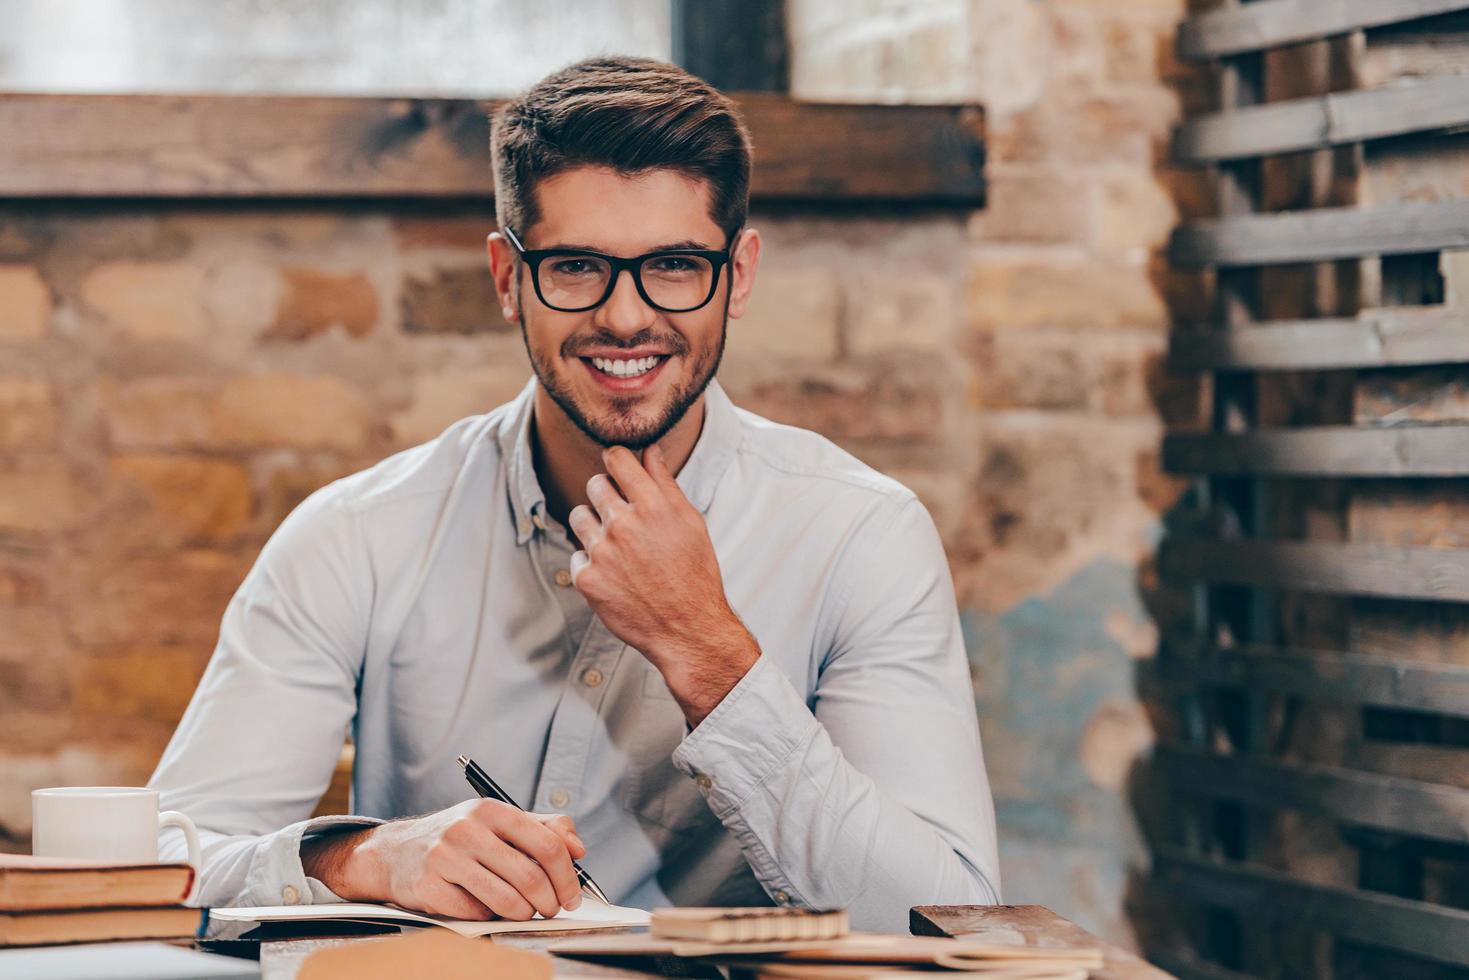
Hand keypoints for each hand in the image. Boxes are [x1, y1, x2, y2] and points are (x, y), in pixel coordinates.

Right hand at [303, 800, 586, 920]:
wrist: (396, 852)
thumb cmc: (457, 839)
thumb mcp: (498, 822)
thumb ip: (543, 828)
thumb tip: (577, 847)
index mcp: (491, 810)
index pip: (547, 845)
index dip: (567, 876)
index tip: (572, 895)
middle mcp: (468, 828)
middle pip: (530, 876)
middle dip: (549, 902)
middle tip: (551, 910)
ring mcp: (445, 857)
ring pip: (506, 899)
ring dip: (523, 914)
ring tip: (523, 912)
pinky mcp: (428, 885)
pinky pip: (475, 913)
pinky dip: (488, 916)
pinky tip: (484, 906)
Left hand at [568, 445, 759, 724]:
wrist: (687, 628)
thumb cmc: (694, 573)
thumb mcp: (690, 523)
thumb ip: (665, 484)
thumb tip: (650, 451)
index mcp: (653, 506)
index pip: (616, 459)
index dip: (615, 460)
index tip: (618, 469)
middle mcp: (624, 524)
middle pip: (594, 484)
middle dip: (606, 494)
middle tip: (623, 516)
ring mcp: (602, 552)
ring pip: (579, 516)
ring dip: (594, 525)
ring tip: (618, 546)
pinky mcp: (587, 578)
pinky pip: (577, 555)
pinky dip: (592, 562)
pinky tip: (615, 575)